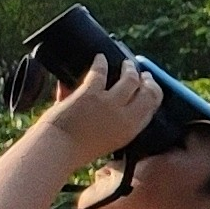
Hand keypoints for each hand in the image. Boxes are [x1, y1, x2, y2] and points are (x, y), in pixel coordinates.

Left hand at [43, 55, 167, 163]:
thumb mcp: (106, 141)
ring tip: (127, 63)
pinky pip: (100, 72)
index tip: (149, 87)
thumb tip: (111, 102)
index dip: (153, 94)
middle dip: (148, 80)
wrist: (56, 150)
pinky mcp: (90, 94)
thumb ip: (115, 124)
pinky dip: (101, 62)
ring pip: (129, 78)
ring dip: (129, 68)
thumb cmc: (76, 150)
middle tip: (143, 74)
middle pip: (147, 91)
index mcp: (129, 130)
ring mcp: (108, 103)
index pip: (151, 107)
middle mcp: (124, 116)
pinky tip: (100, 57)